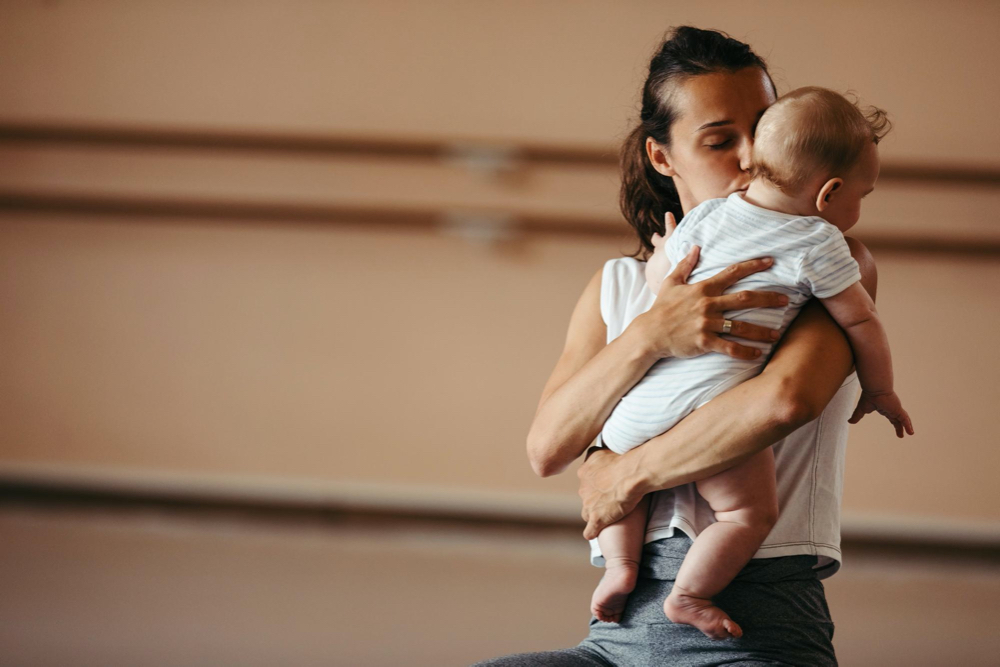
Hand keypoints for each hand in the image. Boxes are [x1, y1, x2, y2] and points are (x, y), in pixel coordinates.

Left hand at [578, 448, 641, 539]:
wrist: (632, 473)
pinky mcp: (597, 518)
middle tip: (610, 498)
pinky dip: (592, 532)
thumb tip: (599, 450)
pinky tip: (595, 532)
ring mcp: (588, 504)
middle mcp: (583, 488)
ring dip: (595, 514)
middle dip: (595, 498)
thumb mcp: (605, 450)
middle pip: (586, 496)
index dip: (596, 484)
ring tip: (608, 515)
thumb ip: (598, 454)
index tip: (606, 485)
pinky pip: (589, 530)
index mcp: (584, 471)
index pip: (586, 481)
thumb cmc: (624, 459)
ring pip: (587, 512)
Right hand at [637, 212, 789, 360]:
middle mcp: (708, 304)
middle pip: (745, 298)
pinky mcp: (703, 341)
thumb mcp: (671, 282)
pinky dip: (745, 351)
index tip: (771, 261)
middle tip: (786, 300)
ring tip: (777, 334)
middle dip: (768, 298)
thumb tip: (695, 247)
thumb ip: (685, 264)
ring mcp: (706, 323)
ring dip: (761, 330)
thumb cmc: (661, 308)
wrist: (649, 333)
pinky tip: (758, 354)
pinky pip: (729, 347)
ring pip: (741, 326)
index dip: (753, 265)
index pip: (732, 273)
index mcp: (703, 288)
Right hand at [849, 390, 913, 437]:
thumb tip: (849, 422)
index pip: (892, 418)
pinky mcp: (898, 410)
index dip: (894, 424)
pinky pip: (905, 419)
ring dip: (907, 427)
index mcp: (885, 409)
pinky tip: (910, 432)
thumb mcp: (861, 409)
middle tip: (901, 435)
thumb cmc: (868, 396)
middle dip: (900, 427)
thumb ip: (857, 416)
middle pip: (898, 420)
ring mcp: (896, 409)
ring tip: (910, 433)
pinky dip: (908, 425)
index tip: (897, 430)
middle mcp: (892, 409)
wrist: (874, 389)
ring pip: (903, 419)